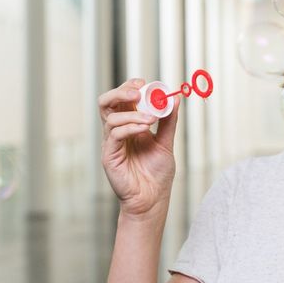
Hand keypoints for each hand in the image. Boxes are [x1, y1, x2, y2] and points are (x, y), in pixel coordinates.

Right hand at [98, 79, 178, 217]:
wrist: (152, 199)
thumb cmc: (157, 174)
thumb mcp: (166, 143)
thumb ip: (169, 121)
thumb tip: (175, 98)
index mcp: (129, 125)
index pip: (122, 99)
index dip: (129, 87)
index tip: (144, 82)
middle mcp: (117, 132)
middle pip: (107, 103)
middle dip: (121, 91)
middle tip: (138, 90)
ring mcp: (111, 144)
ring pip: (110, 117)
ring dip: (132, 113)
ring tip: (151, 119)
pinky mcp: (109, 156)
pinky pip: (114, 135)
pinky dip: (129, 127)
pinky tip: (144, 129)